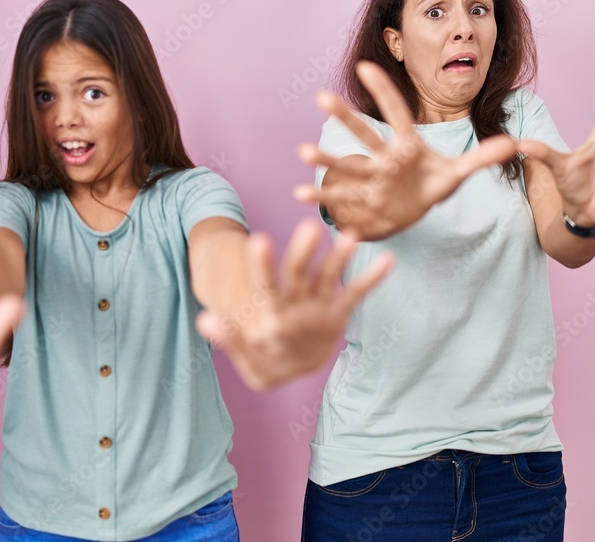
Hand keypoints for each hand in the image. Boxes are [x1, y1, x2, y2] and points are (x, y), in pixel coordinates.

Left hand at [195, 219, 392, 389]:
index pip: (264, 285)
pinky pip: (355, 294)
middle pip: (297, 272)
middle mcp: (295, 300)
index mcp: (270, 310)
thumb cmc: (266, 364)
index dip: (262, 265)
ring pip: (327, 276)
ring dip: (338, 258)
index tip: (260, 240)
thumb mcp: (248, 361)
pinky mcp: (337, 314)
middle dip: (303, 252)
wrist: (290, 364)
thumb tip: (205, 320)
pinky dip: (371, 279)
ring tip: (351, 236)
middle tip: (310, 229)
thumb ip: (231, 340)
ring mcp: (318, 304)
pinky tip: (389, 259)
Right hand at [293, 61, 517, 235]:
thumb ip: (482, 158)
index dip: (383, 91)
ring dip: (325, 158)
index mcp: (407, 145)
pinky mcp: (365, 199)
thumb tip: (514, 143)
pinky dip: (320, 196)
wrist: (414, 209)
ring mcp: (371, 177)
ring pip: (347, 164)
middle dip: (344, 116)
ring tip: (302, 151)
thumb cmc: (432, 184)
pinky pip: (340, 196)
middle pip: (363, 133)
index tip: (366, 66)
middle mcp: (384, 157)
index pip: (396, 112)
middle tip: (321, 96)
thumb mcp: (458, 174)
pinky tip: (299, 193)